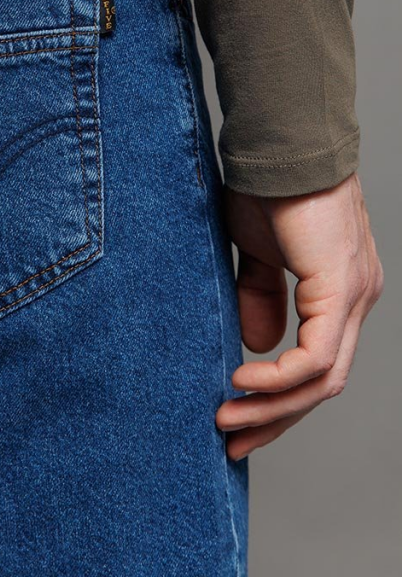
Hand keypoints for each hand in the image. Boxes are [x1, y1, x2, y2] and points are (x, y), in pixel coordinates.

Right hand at [216, 172, 382, 460]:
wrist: (279, 145)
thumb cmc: (266, 188)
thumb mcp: (256, 253)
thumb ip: (261, 296)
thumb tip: (256, 346)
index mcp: (340, 292)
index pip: (319, 365)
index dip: (280, 400)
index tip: (237, 417)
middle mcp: (357, 300)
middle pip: (325, 385)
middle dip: (277, 419)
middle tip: (234, 440)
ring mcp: (355, 296)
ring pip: (323, 380)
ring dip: (273, 407)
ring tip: (228, 417)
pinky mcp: (341, 289)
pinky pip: (314, 357)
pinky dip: (277, 379)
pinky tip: (241, 380)